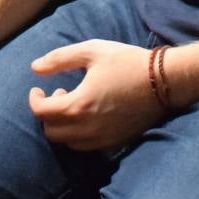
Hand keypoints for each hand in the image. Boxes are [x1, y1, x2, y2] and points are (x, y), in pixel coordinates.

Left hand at [26, 40, 164, 151]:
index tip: (38, 89)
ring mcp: (101, 138)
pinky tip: (89, 116)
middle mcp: (87, 128)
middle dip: (47, 114)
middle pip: (51, 132)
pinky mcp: (114, 142)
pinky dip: (78, 135)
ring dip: (63, 126)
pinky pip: (86, 147)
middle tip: (59, 94)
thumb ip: (60, 58)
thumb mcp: (92, 51)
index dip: (34, 100)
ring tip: (75, 104)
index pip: (41, 112)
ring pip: (68, 142)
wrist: (164, 81)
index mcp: (78, 105)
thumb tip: (35, 67)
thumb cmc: (127, 62)